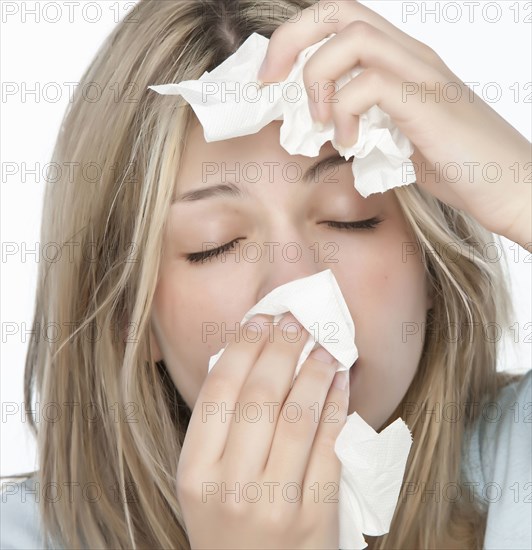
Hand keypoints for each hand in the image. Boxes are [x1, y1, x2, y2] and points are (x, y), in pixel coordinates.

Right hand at [176, 313, 349, 549]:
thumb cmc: (230, 528)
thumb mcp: (205, 484)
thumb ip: (220, 430)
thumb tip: (252, 359)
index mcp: (195, 472)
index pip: (219, 390)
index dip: (242, 347)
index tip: (261, 319)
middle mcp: (229, 486)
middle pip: (259, 395)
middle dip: (281, 347)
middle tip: (297, 320)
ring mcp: (273, 505)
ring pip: (298, 416)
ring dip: (314, 370)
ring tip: (324, 344)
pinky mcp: (313, 518)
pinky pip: (328, 447)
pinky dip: (336, 406)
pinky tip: (340, 381)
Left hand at [257, 0, 531, 248]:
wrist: (510, 186)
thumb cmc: (456, 164)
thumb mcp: (397, 137)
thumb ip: (363, 122)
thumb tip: (320, 127)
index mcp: (400, 61)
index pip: (339, 21)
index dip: (295, 41)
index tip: (271, 79)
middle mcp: (410, 55)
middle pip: (338, 11)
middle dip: (290, 41)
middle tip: (270, 82)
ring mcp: (421, 74)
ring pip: (351, 39)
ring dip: (318, 80)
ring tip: (320, 123)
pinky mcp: (427, 102)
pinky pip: (370, 85)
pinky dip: (345, 113)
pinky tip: (350, 143)